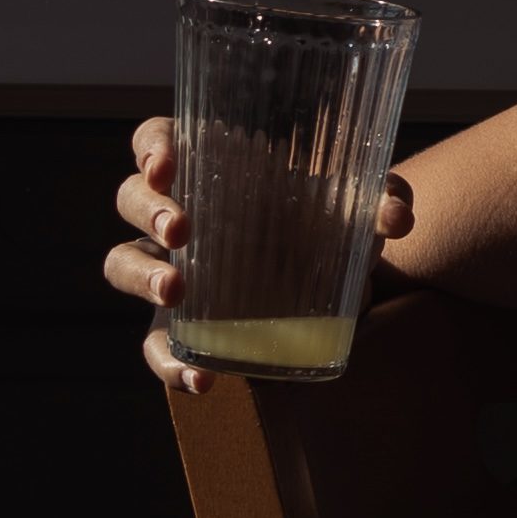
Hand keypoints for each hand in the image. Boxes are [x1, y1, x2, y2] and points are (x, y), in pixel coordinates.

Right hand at [104, 122, 415, 398]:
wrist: (331, 288)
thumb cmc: (327, 224)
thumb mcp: (357, 207)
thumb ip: (382, 199)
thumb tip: (395, 216)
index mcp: (210, 167)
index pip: (158, 140)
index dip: (152, 146)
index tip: (168, 163)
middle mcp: (180, 215)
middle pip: (131, 197)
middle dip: (147, 208)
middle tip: (181, 228)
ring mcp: (170, 271)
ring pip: (122, 261)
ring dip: (141, 274)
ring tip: (176, 289)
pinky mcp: (178, 329)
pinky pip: (154, 346)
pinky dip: (169, 363)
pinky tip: (202, 377)